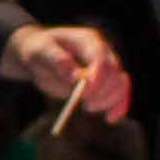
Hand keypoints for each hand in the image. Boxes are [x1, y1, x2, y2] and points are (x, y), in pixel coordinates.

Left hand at [8, 26, 126, 122]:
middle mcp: (101, 51)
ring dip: (111, 101)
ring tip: (88, 108)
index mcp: (87, 40)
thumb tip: (76, 76)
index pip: (99, 56)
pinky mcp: (105, 82)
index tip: (85, 94)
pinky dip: (119, 107)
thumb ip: (57, 60)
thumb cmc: (38, 51)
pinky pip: (120, 94)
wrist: (40, 57)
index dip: (97, 75)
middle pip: (114, 71)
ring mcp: (106, 67)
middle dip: (103, 92)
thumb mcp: (40, 52)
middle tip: (86, 106)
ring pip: (121, 84)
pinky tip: (110, 119)